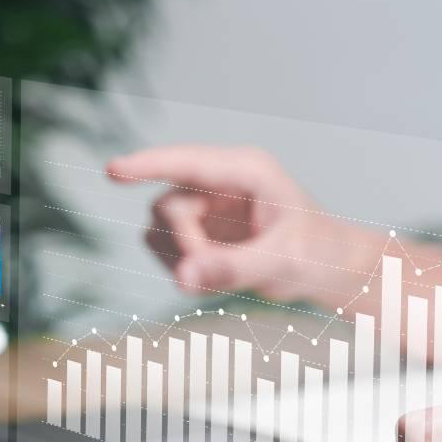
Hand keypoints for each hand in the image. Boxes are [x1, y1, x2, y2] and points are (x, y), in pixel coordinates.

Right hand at [106, 145, 379, 303]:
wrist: (328, 267)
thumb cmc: (317, 253)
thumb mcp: (282, 261)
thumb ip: (233, 268)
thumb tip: (182, 278)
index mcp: (246, 170)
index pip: (186, 163)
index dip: (147, 166)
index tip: (112, 171)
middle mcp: (218, 182)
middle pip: (167, 207)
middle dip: (186, 246)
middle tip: (220, 272)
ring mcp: (204, 205)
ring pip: (158, 229)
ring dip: (182, 259)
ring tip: (227, 273)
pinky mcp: (196, 230)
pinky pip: (163, 249)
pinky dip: (182, 269)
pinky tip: (216, 276)